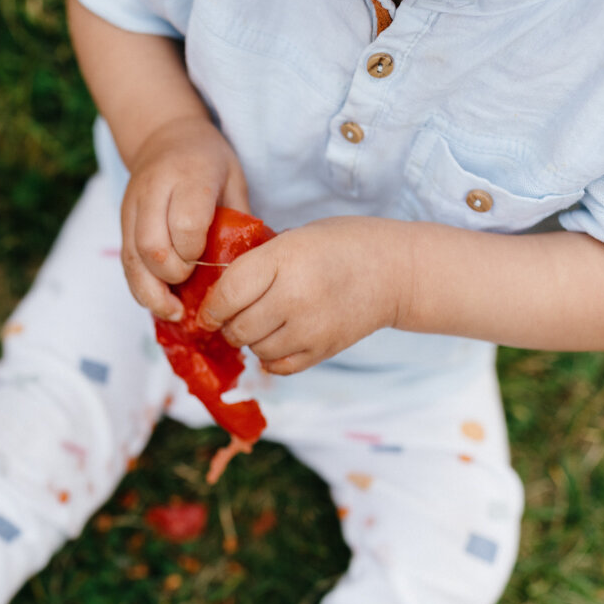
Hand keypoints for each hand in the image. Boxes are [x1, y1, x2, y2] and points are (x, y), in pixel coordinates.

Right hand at [121, 116, 249, 320]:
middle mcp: (153, 191)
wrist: (163, 136)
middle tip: (192, 285)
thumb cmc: (208, 161)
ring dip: (153, 293)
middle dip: (174, 276)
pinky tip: (160, 301)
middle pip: (153, 247)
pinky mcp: (122, 224)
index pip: (186, 225)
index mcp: (188, 176)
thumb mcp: (233, 179)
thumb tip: (244, 269)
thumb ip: (237, 220)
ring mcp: (131, 208)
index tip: (208, 262)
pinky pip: (126, 263)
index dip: (196, 254)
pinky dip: (141, 288)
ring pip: (132, 260)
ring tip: (175, 312)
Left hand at [197, 217, 411, 374]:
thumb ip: (258, 263)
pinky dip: (271, 356)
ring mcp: (311, 328)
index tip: (207, 311)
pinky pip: (279, 366)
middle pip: (237, 327)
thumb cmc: (341, 245)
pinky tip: (278, 338)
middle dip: (228, 325)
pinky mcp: (323, 350)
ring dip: (250, 340)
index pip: (227, 294)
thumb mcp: (295, 237)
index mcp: (283, 259)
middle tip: (234, 315)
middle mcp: (295, 296)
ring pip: (255, 349)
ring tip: (262, 322)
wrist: (395, 271)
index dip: (210, 307)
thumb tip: (216, 293)